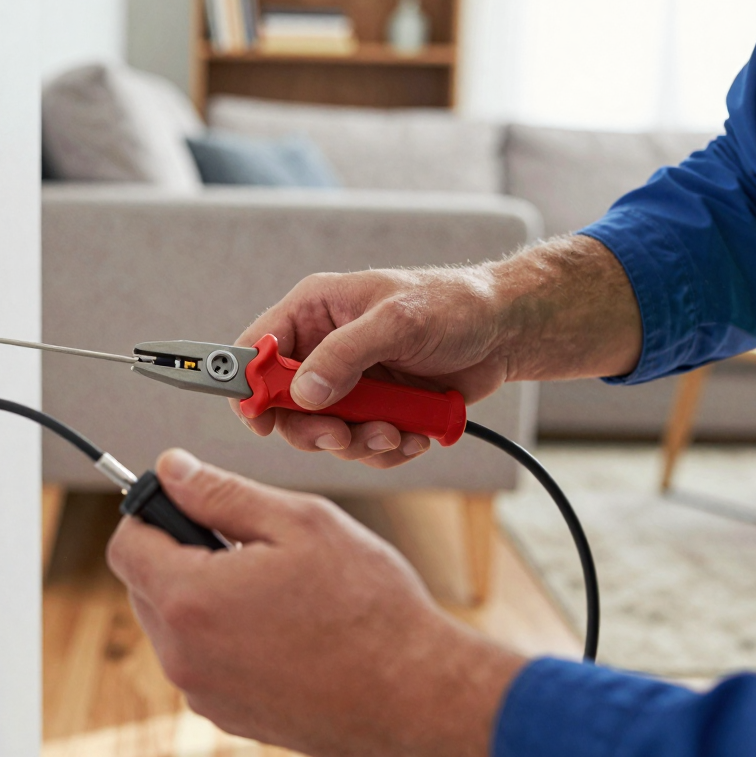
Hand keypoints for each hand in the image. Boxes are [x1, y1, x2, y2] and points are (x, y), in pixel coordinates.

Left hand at [106, 448, 525, 756]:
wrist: (417, 697)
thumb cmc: (368, 607)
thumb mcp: (300, 522)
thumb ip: (222, 493)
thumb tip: (172, 469)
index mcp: (189, 599)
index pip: (126, 544)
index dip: (155, 513)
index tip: (195, 506)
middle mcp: (183, 656)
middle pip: (146, 587)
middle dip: (183, 557)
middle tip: (253, 547)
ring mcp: (205, 696)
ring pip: (176, 628)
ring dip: (207, 600)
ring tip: (279, 592)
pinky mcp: (231, 720)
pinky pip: (207, 664)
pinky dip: (229, 641)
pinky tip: (289, 633)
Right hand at [232, 236, 641, 467]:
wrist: (507, 333)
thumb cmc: (454, 306)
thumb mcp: (398, 322)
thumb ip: (344, 356)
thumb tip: (302, 394)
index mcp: (314, 311)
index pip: (256, 350)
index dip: (248, 387)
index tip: (260, 421)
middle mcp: (324, 349)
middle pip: (285, 406)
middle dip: (316, 429)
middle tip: (343, 436)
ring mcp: (350, 385)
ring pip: (326, 434)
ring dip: (360, 443)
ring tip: (398, 432)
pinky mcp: (377, 412)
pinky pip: (363, 447)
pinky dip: (389, 450)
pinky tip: (417, 433)